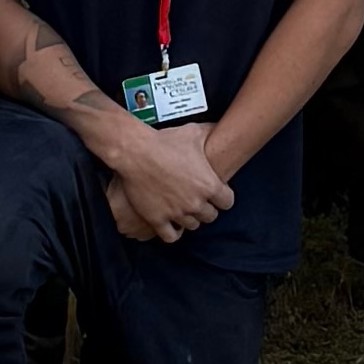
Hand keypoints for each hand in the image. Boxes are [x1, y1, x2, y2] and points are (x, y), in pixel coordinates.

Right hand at [99, 121, 233, 243]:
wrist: (136, 151)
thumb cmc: (165, 141)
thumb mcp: (194, 133)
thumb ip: (211, 134)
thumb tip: (221, 127)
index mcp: (209, 185)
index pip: (227, 202)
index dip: (222, 197)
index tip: (216, 193)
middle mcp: (195, 203)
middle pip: (210, 216)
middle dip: (206, 208)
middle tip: (197, 199)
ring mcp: (176, 213)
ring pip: (192, 226)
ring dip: (190, 218)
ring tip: (184, 208)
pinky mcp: (157, 220)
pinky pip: (171, 236)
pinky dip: (173, 231)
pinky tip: (172, 222)